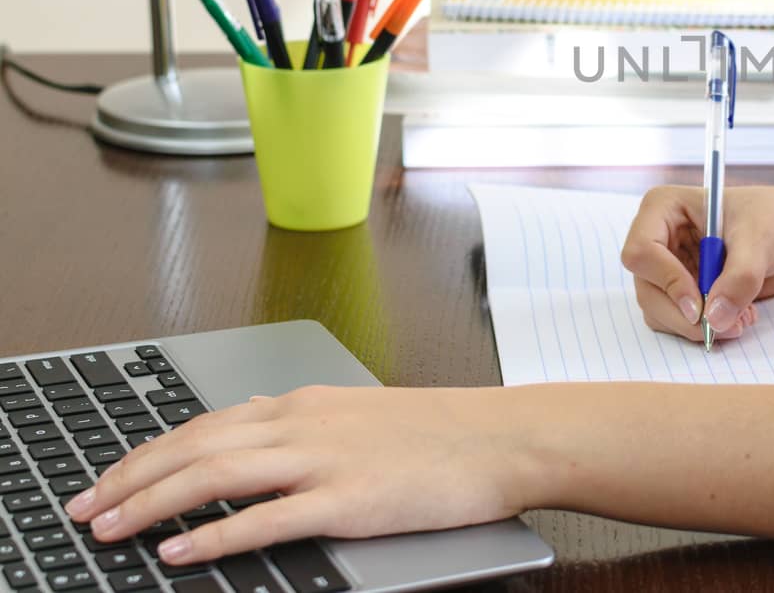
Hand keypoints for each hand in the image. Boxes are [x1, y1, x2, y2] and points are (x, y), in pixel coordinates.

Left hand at [65, 385, 534, 564]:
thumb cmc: (444, 432)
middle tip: (84, 508)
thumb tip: (252, 434)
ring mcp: (325, 460)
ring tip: (107, 529)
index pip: (205, 424)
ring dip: (151, 503)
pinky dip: (212, 534)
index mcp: (307, 403)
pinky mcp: (349, 500)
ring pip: (216, 474)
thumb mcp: (361, 415)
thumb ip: (305, 426)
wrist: (506, 438)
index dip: (146, 452)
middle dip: (128, 478)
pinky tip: (178, 552)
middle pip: (195, 446)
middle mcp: (306, 423)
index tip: (108, 477)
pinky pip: (265, 519)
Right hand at [621, 183, 773, 340]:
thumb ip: (738, 278)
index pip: (642, 251)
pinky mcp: (684, 291)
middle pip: (647, 289)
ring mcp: (669, 267)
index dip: (666, 281)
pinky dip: (706, 328)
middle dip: (683, 315)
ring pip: (659, 311)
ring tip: (741, 319)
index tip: (699, 305)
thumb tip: (714, 319)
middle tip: (721, 328)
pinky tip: (739, 316)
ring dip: (697, 326)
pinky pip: (679, 321)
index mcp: (664, 208)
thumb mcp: (761, 241)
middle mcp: (659, 238)